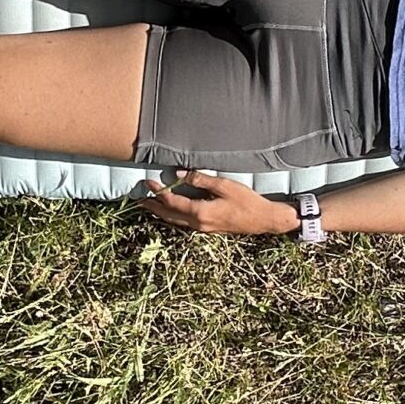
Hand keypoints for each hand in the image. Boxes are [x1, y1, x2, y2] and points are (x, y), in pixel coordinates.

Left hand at [136, 169, 298, 235]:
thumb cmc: (247, 201)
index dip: (159, 193)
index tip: (149, 183)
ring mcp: (203, 228)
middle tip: (140, 199)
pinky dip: (173, 217)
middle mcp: (199, 224)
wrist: (263, 220)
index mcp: (200, 213)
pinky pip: (185, 223)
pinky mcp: (208, 228)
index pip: (173, 202)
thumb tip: (180, 175)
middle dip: (154, 207)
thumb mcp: (224, 186)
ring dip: (162, 213)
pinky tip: (172, 212)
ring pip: (176, 221)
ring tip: (150, 206)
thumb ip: (201, 180)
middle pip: (170, 215)